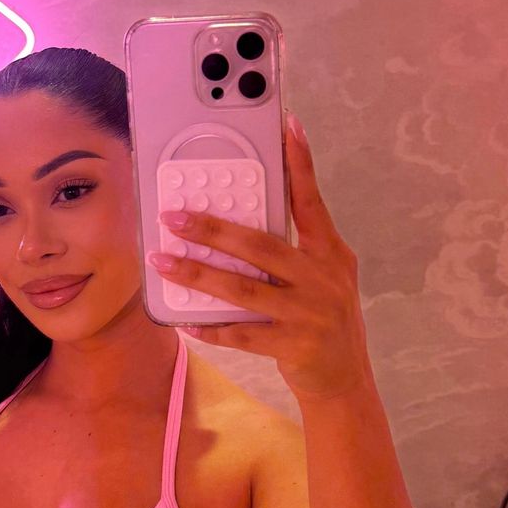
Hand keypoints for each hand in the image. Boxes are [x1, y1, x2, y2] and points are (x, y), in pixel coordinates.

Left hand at [146, 111, 372, 402]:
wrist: (344, 380)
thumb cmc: (324, 319)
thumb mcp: (324, 277)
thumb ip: (293, 251)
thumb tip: (236, 228)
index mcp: (330, 253)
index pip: (311, 201)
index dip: (300, 164)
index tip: (287, 127)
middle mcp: (322, 277)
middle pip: (260, 246)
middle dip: (212, 229)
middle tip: (173, 217)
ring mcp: (308, 313)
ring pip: (242, 290)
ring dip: (197, 275)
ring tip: (163, 261)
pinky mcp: (292, 346)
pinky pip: (241, 333)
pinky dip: (210, 327)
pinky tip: (185, 321)